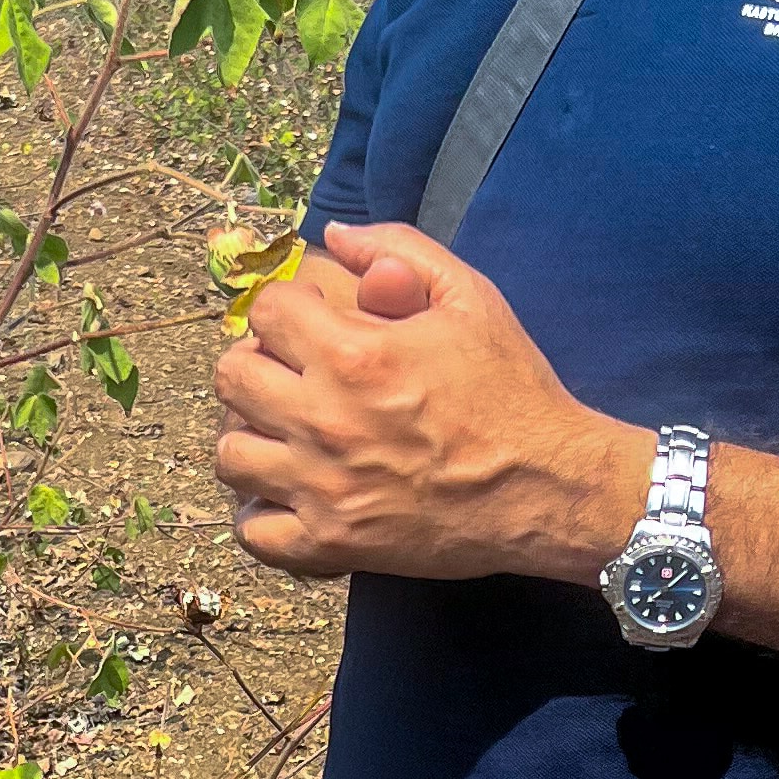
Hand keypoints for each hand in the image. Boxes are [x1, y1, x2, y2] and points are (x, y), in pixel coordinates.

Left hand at [212, 220, 651, 583]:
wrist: (548, 488)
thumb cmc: (512, 390)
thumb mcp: (470, 297)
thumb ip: (401, 251)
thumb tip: (334, 234)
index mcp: (354, 355)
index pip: (265, 311)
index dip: (287, 309)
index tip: (312, 322)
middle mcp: (326, 421)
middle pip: (232, 378)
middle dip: (259, 364)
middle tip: (292, 376)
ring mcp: (322, 489)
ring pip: (230, 455)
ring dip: (253, 438)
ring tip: (286, 436)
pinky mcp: (330, 544)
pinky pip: (252, 532)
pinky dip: (262, 513)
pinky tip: (290, 494)